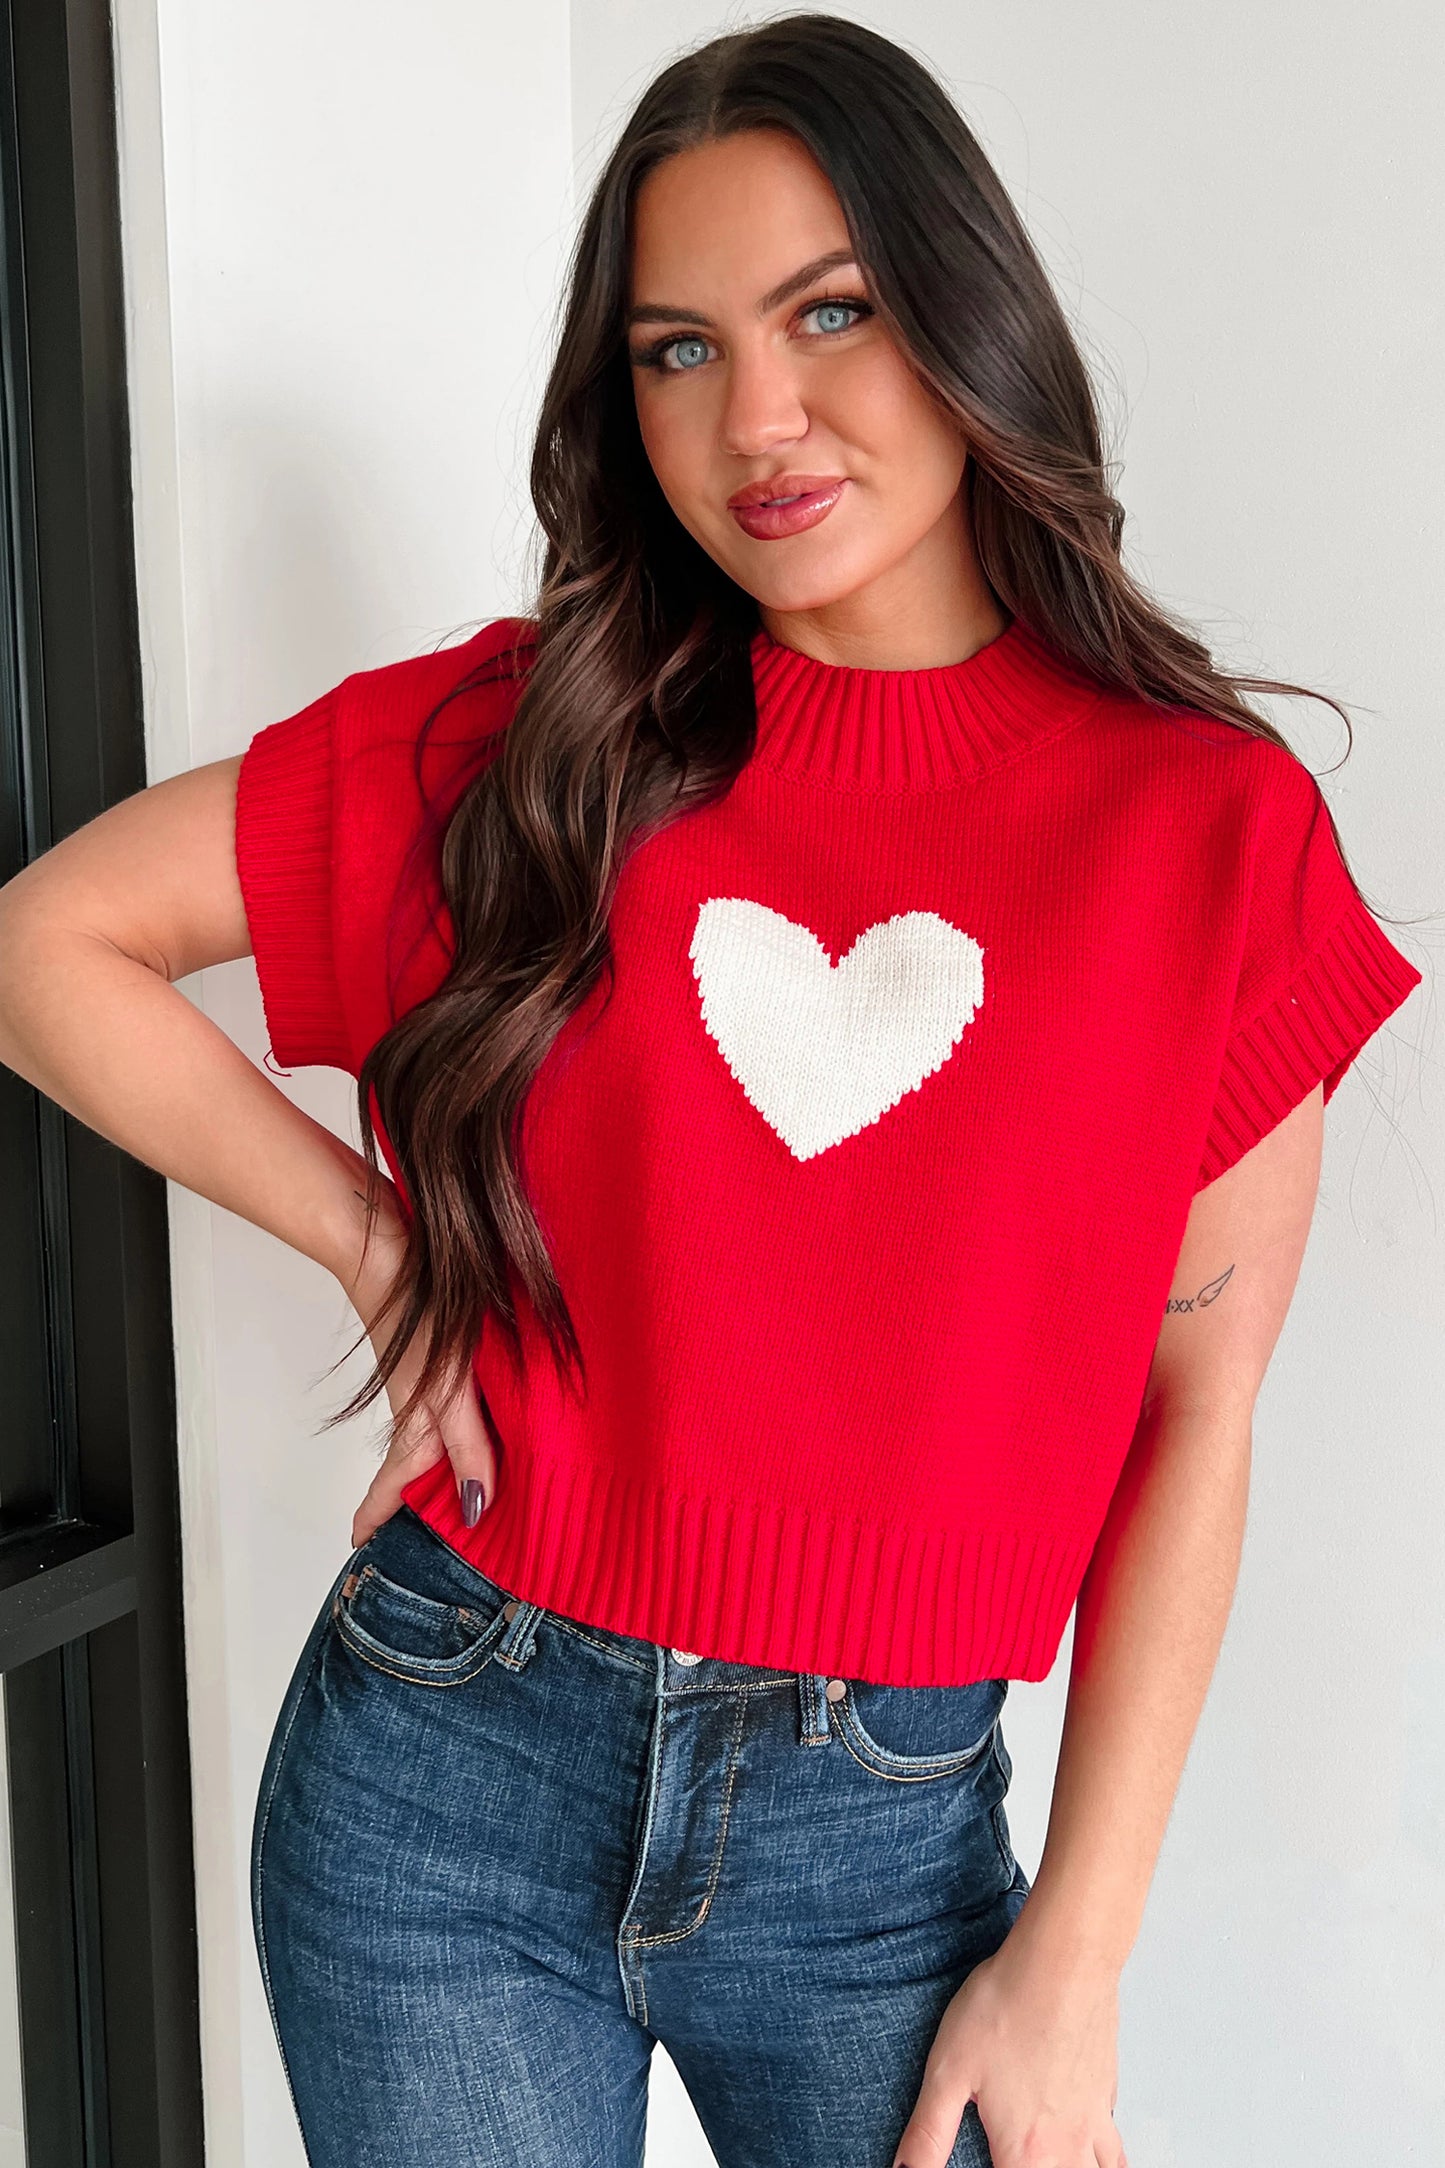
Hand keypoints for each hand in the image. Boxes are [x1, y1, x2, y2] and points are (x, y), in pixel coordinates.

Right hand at [338, 1211, 497, 1550]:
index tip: (359, 1538)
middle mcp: (420, 1403)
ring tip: (464, 1477)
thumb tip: (476, 1506)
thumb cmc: (416, 1314)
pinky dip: (461, 1415)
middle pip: (416, 1460)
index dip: (378, 1512)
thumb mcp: (449, 1389)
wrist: (390, 1246)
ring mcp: (428, 1374)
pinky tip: (486, 1408)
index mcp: (417, 1423)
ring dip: (445, 1455)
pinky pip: (448, 1395)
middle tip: (428, 1522)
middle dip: (416, 1493)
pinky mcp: (439, 1347)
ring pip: (435, 1427)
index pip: (393, 1481)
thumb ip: (468, 1446)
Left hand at [893, 1914, 1126, 2167]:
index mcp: (1023, 2153)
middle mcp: (1066, 2149)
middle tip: (1014, 2157)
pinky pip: (1114, 2150)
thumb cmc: (1005, 2008)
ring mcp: (1093, 2124)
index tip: (987, 2159)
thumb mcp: (948, 2071)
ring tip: (1050, 2161)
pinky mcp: (1106, 2094)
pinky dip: (1106, 2162)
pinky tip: (1091, 2151)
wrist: (1063, 1963)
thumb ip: (928, 2133)